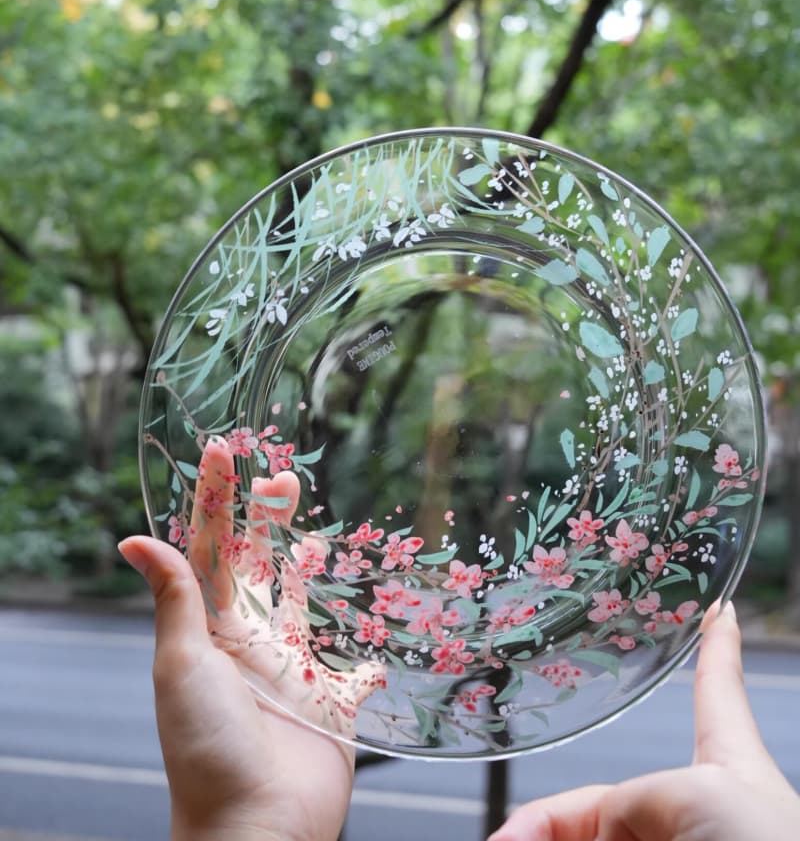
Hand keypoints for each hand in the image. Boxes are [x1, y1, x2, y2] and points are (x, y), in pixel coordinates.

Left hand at [120, 437, 381, 840]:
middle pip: (260, 566)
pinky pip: (354, 676)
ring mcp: (293, 673)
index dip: (215, 498)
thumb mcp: (183, 663)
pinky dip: (367, 664)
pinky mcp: (333, 706)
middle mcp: (252, 644)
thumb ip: (175, 598)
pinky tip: (375, 653)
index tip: (223, 449)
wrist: (258, 826)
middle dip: (267, 519)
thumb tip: (133, 538)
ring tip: (315, 536)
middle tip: (282, 473)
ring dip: (308, 574)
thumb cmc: (208, 746)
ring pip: (303, 608)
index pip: (211, 548)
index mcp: (213, 630)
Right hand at [490, 601, 799, 840]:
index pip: (716, 691)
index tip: (722, 610)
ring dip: (544, 837)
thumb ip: (628, 800)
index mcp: (724, 767)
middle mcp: (699, 813)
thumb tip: (599, 835)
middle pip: (605, 805)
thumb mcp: (694, 795)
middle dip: (546, 819)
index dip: (718, 649)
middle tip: (504, 840)